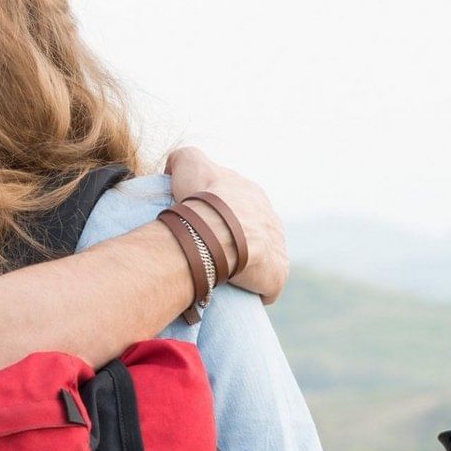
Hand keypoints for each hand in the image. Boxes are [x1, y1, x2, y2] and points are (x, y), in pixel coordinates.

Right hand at [164, 147, 289, 302]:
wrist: (215, 232)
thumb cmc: (202, 199)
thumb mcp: (188, 163)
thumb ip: (183, 158)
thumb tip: (173, 170)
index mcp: (252, 195)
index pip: (239, 205)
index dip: (221, 215)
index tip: (202, 226)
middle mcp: (270, 219)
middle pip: (253, 232)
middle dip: (236, 241)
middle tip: (209, 251)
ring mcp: (277, 247)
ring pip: (262, 258)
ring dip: (247, 266)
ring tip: (221, 274)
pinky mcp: (276, 274)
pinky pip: (269, 285)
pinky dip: (256, 289)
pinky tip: (238, 291)